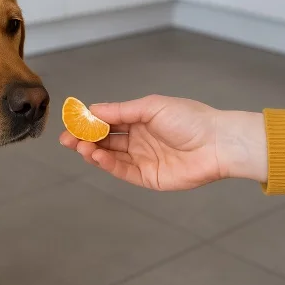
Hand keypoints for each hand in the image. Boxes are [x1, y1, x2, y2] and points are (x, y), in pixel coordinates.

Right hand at [59, 94, 266, 190]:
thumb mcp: (152, 107)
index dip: (89, 122)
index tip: (71, 123)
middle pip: (106, 140)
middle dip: (85, 139)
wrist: (218, 144)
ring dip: (93, 152)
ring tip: (79, 147)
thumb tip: (92, 110)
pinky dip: (107, 164)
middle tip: (67, 140)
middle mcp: (140, 139)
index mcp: (141, 119)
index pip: (109, 120)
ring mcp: (143, 159)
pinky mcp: (148, 177)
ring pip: (111, 156)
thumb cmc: (190, 119)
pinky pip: (122, 171)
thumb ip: (121, 111)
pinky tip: (95, 156)